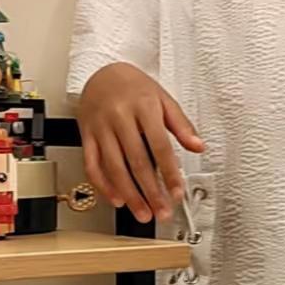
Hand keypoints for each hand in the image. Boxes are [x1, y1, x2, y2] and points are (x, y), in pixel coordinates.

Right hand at [78, 63, 204, 223]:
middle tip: (161, 210)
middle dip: (150, 191)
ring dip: (129, 194)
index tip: (177, 192)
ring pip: (113, 167)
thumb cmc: (134, 87)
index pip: (160, 146)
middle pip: (136, 161)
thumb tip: (197, 145)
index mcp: (143, 107)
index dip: (169, 172)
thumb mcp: (163, 99)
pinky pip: (92, 164)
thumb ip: (181, 125)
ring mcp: (101, 127)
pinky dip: (103, 185)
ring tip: (142, 212)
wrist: (102, 72)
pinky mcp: (86, 135)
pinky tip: (116, 198)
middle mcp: (120, 117)